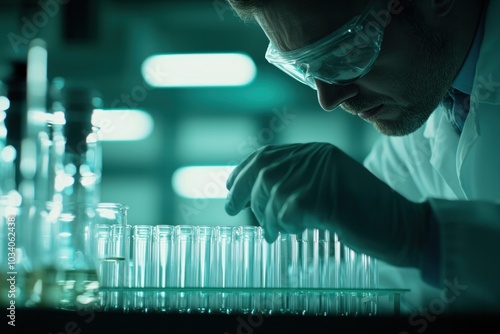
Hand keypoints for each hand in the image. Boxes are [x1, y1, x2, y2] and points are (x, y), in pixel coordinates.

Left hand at [225, 142, 430, 267]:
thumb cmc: (362, 212)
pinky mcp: (324, 197)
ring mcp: (321, 174)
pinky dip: (284, 224)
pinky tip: (294, 231)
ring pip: (271, 193)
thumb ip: (297, 183)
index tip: (229, 186)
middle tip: (232, 210)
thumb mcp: (326, 188)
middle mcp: (316, 157)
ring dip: (267, 216)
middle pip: (263, 171)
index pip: (268, 154)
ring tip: (273, 232)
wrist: (399, 225)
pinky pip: (287, 211)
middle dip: (242, 192)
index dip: (244, 170)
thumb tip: (258, 196)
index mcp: (316, 152)